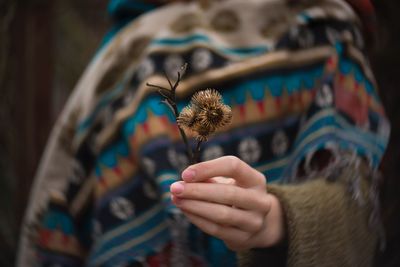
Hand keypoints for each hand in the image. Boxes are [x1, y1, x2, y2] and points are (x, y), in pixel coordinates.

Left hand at [170, 156, 284, 250]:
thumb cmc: (235, 194)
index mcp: (256, 180)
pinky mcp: (243, 238)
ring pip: (221, 214)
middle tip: (175, 188)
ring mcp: (253, 222)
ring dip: (194, 206)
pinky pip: (216, 229)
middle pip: (227, 193)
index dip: (208, 168)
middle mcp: (260, 201)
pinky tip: (185, 210)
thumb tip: (185, 180)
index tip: (186, 174)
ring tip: (176, 199)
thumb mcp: (229, 181)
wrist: (256, 223)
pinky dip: (197, 219)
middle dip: (197, 190)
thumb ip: (209, 178)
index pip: (234, 166)